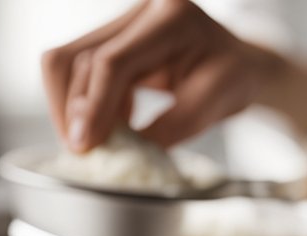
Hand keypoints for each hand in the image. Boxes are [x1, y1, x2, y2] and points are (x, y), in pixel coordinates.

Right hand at [42, 0, 279, 150]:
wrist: (238, 64)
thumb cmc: (232, 80)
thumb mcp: (211, 107)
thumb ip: (168, 128)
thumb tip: (119, 151)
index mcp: (172, 18)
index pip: (113, 61)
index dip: (94, 105)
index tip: (84, 144)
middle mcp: (140, 9)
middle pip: (76, 57)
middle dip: (73, 109)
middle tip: (84, 151)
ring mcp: (122, 21)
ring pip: (67, 63)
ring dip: (72, 108)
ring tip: (95, 142)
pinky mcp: (111, 39)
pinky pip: (79, 71)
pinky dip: (87, 104)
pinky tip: (110, 126)